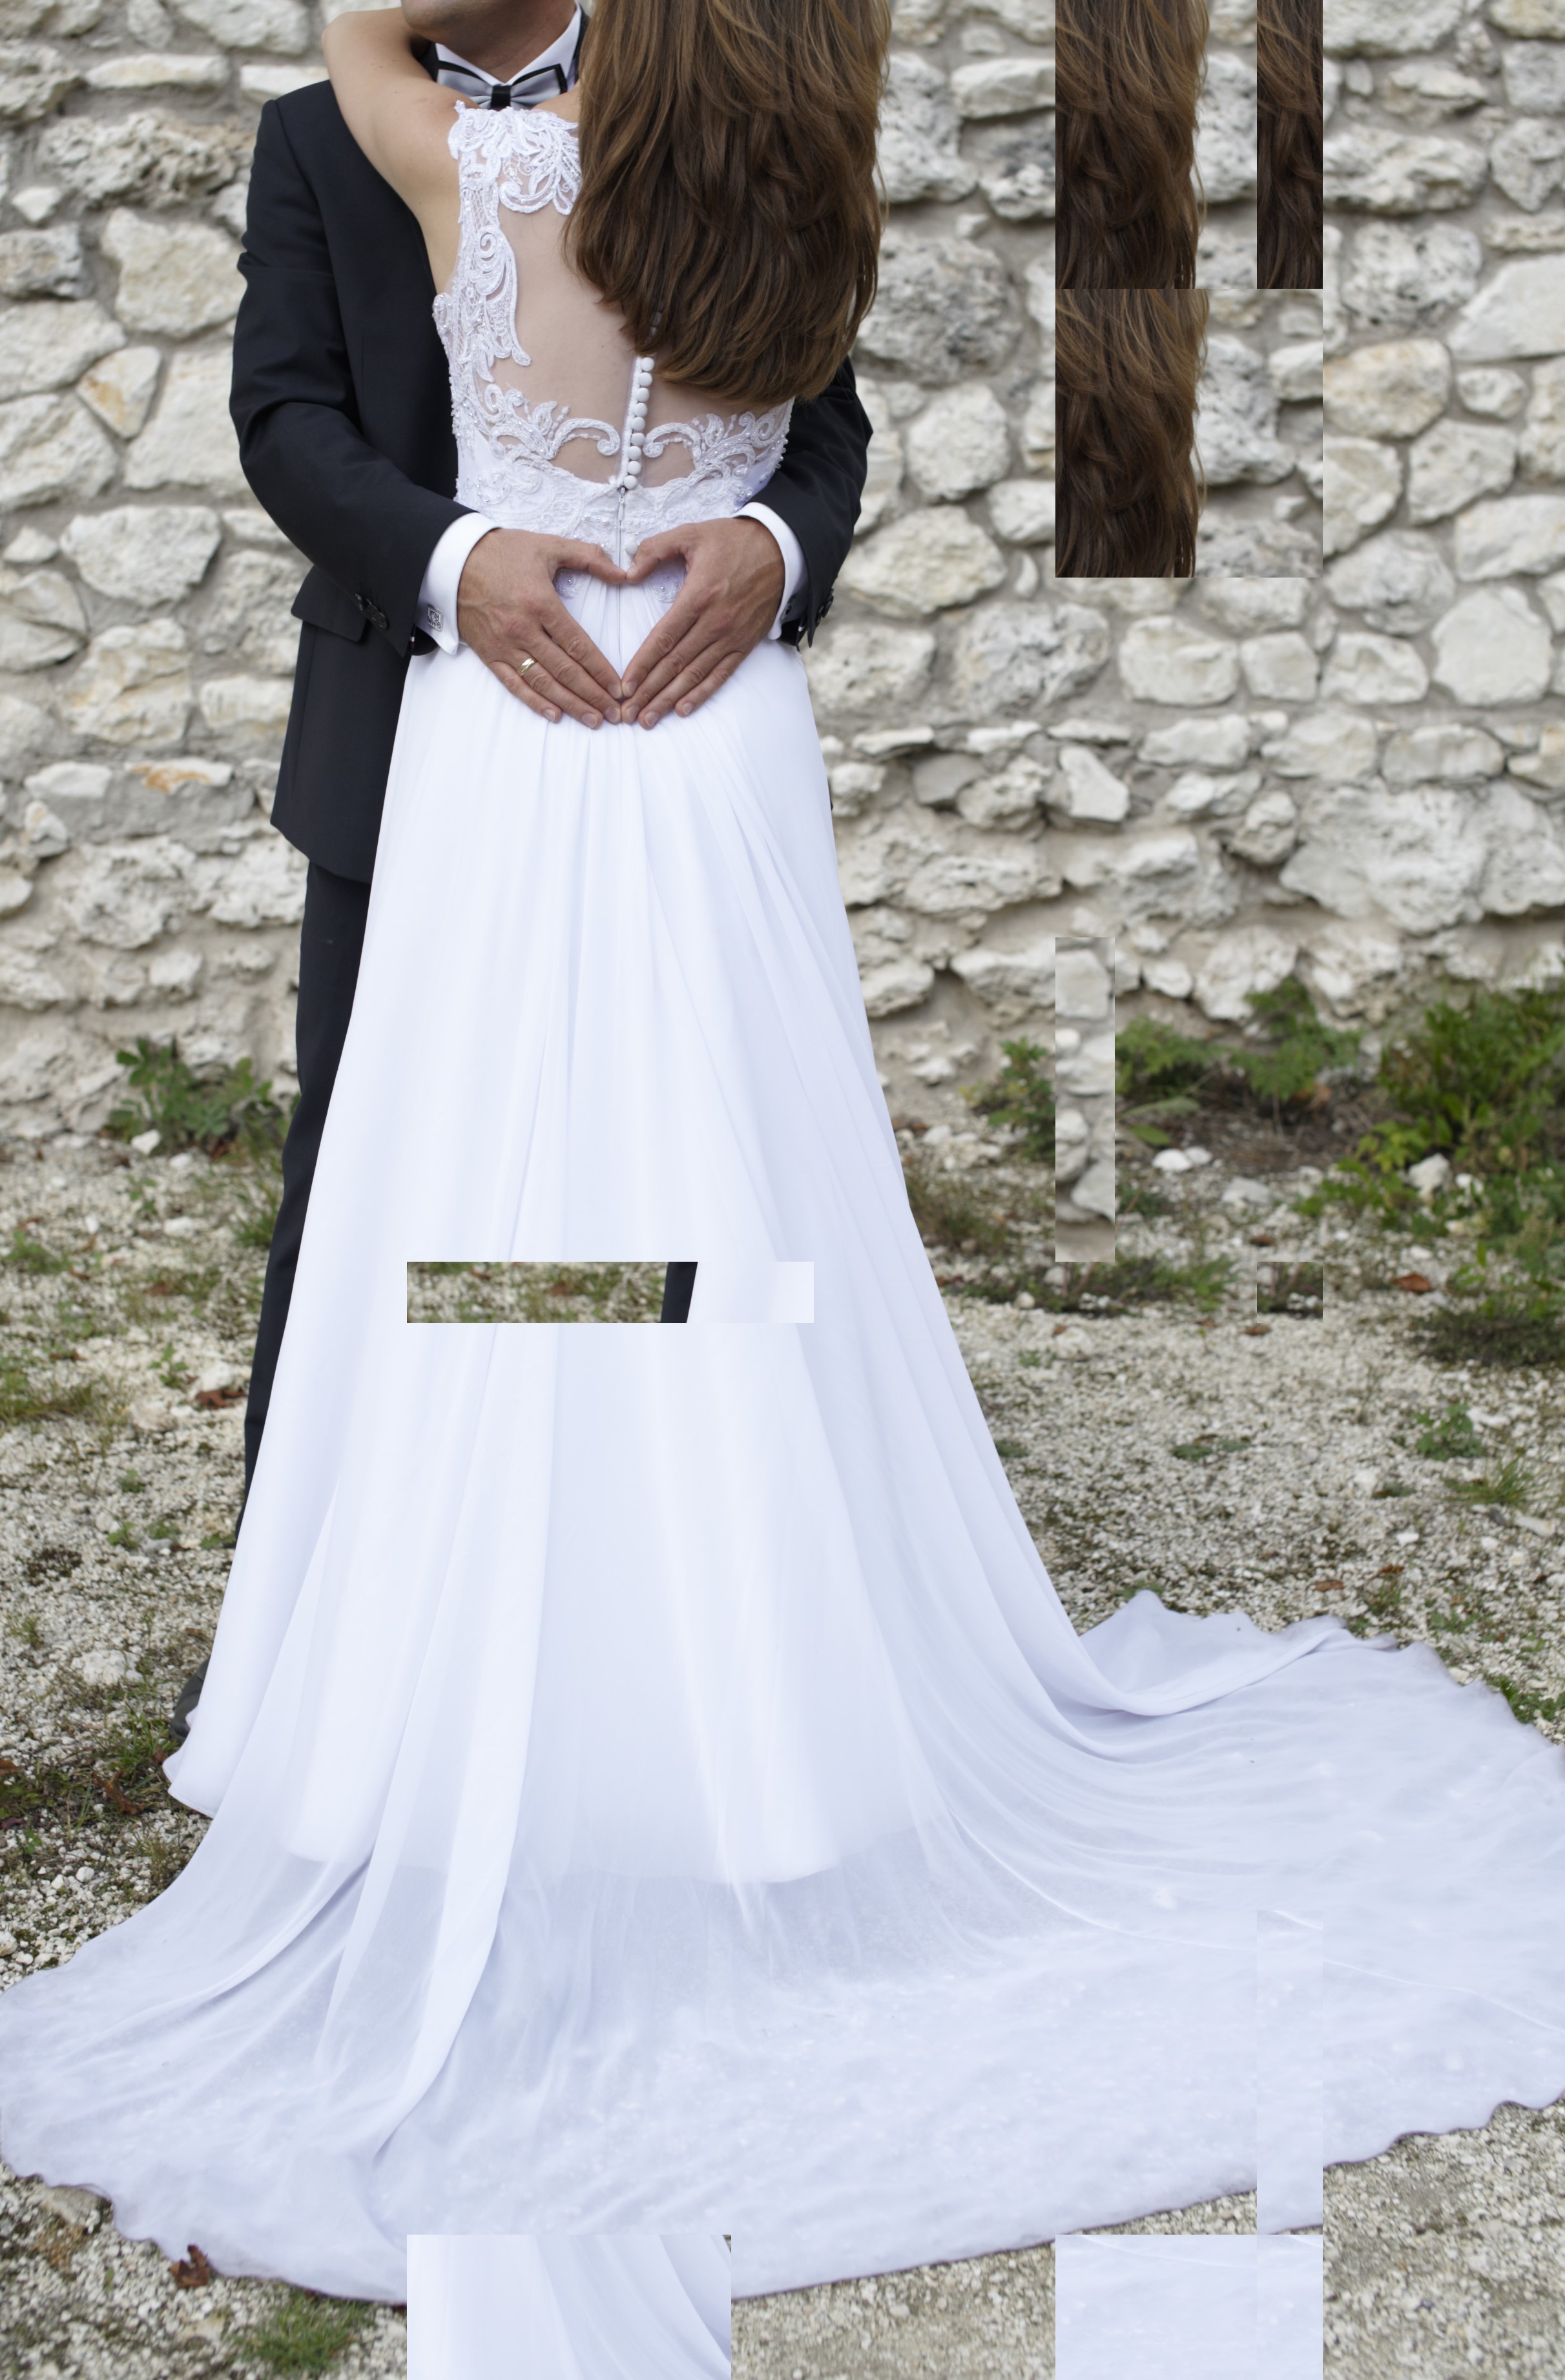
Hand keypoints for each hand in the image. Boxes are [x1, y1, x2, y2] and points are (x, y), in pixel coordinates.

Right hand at [457, 528, 627, 727]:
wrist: (453, 560)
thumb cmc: (502, 552)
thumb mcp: (548, 545)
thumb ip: (589, 557)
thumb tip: (623, 574)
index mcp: (540, 603)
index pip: (578, 645)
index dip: (601, 670)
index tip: (618, 687)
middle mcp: (523, 630)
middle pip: (565, 671)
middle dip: (593, 695)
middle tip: (614, 713)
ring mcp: (504, 645)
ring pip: (543, 683)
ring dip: (570, 704)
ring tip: (593, 719)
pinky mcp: (489, 654)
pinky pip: (514, 684)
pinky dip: (534, 702)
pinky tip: (555, 715)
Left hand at [619, 517, 785, 727]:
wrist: (780, 550)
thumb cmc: (733, 541)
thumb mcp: (691, 533)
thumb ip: (655, 549)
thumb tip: (628, 572)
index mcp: (698, 596)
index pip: (663, 639)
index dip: (641, 665)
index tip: (624, 686)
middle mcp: (714, 623)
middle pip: (675, 664)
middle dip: (649, 692)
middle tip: (627, 714)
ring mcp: (731, 637)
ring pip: (694, 675)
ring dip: (669, 700)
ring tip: (648, 720)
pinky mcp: (745, 645)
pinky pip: (720, 675)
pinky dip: (701, 694)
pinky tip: (683, 710)